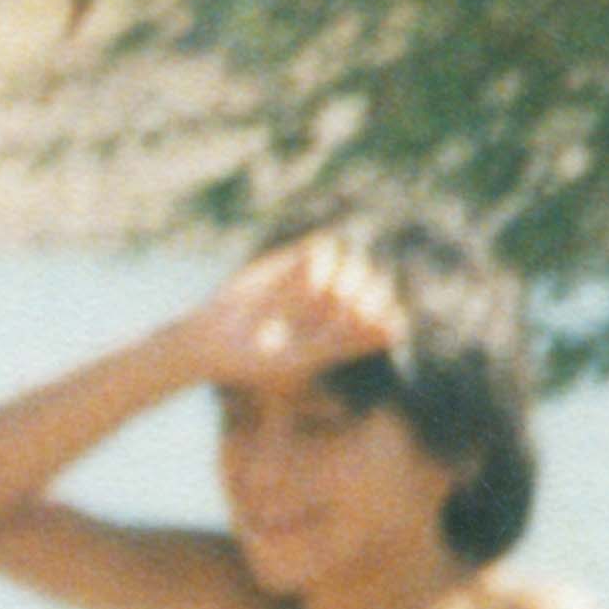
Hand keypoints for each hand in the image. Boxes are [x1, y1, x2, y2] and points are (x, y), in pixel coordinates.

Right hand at [186, 237, 403, 385]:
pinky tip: (310, 280)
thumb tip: (395, 327)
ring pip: (353, 262)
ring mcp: (315, 280)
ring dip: (345, 277)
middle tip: (347, 309)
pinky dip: (322, 260)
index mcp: (342, 332)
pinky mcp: (292, 261)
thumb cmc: (258, 361)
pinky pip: (323, 246)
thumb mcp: (304, 358)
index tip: (367, 323)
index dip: (382, 312)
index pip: (383, 313)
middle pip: (372, 284)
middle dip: (365, 293)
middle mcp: (334, 305)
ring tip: (327, 297)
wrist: (213, 339)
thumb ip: (345, 343)